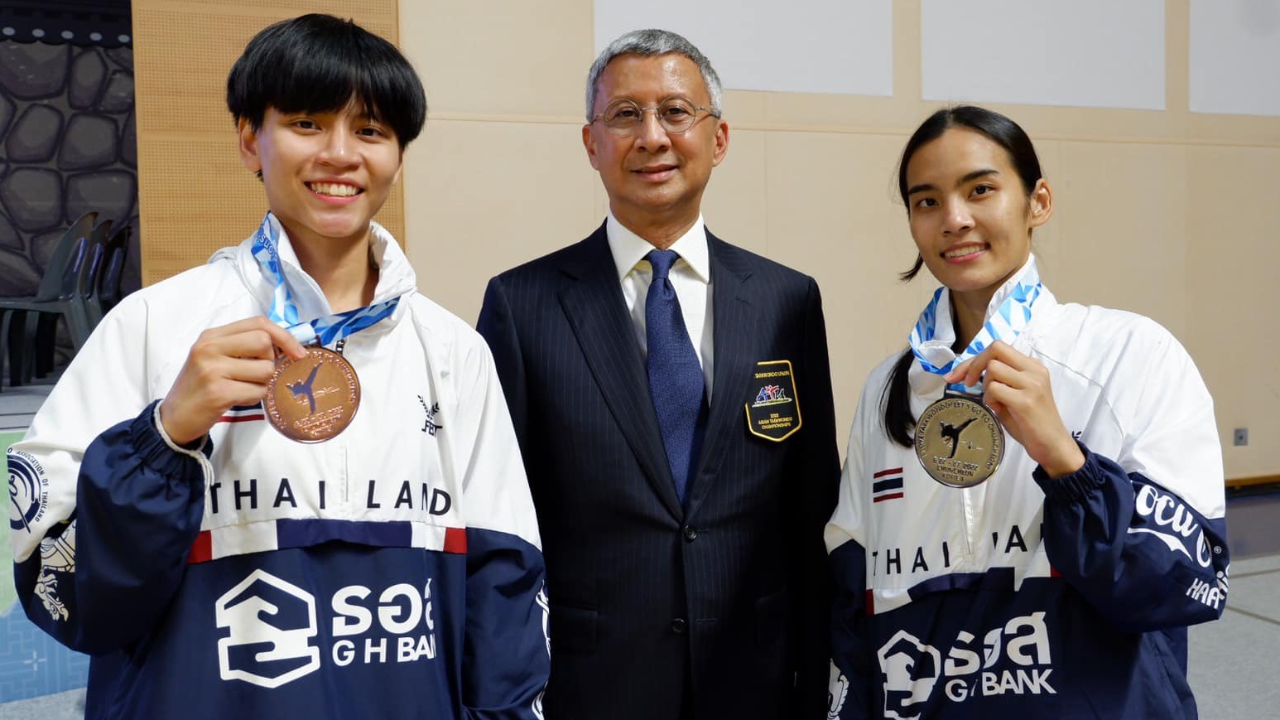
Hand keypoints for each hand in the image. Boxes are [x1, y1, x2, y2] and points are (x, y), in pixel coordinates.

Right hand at [159, 317, 307, 445]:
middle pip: (264, 342)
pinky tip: (238, 399)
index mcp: (211, 335)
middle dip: (270, 361)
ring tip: (243, 388)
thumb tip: (286, 346)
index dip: (284, 336)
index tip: (298, 352)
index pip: (258, 323)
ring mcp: (212, 369)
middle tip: (256, 374)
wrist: (174, 417)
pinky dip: (255, 397)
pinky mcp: (218, 392)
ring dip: (262, 383)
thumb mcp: (215, 357)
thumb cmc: (202, 386)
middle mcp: (209, 347)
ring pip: (265, 369)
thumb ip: (243, 346)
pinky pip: (258, 391)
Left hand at [945, 341, 1083, 478]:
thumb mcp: (1013, 394)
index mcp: (1032, 366)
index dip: (974, 360)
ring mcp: (1032, 384)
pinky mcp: (1027, 401)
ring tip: (995, 402)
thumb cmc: (1029, 422)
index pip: (998, 348)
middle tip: (965, 383)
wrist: (1052, 445)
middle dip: (973, 364)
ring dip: (985, 386)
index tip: (958, 375)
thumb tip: (965, 373)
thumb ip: (998, 380)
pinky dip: (989, 400)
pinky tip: (999, 409)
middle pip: (996, 348)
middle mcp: (1034, 370)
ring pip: (993, 369)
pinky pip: (994, 389)